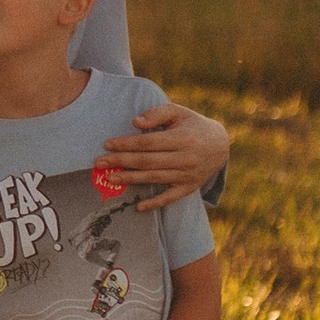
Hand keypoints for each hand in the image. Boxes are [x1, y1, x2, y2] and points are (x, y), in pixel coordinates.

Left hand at [97, 100, 228, 212]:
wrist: (220, 145)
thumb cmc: (193, 125)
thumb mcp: (179, 112)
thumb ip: (157, 114)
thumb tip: (135, 122)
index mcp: (182, 139)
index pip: (148, 143)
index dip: (126, 144)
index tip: (107, 144)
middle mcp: (185, 159)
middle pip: (147, 162)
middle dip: (121, 162)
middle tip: (99, 163)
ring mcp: (187, 175)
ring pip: (154, 179)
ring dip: (130, 179)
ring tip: (110, 178)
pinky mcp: (189, 188)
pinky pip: (170, 198)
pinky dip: (155, 204)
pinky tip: (138, 207)